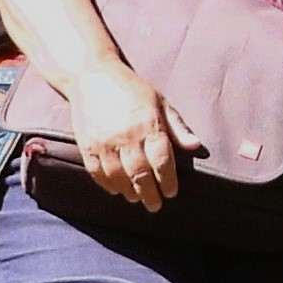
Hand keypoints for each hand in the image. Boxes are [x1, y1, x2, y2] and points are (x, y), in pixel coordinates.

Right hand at [63, 55, 192, 210]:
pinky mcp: (86, 145)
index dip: (168, 180)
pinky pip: (97, 173)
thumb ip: (177, 126)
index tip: (172, 192)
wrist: (91, 76)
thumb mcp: (159, 101)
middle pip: (140, 174)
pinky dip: (107, 185)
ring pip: (119, 177)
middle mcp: (126, 135)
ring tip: (137, 198)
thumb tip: (195, 146)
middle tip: (155, 206)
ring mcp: (104, 142)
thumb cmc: (130, 88)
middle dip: (150, 194)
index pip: (162, 160)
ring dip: (129, 192)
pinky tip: (116, 190)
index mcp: (148, 124)